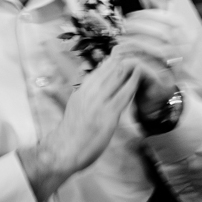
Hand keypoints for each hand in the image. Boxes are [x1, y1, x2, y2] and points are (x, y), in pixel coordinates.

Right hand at [19, 54, 139, 196]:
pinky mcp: (108, 116)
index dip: (110, 61)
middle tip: (133, 51)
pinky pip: (123, 96)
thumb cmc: (70, 133)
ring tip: (138, 60)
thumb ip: (84, 96)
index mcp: (81, 92)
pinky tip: (138, 78)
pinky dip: (131, 85)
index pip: (98, 71)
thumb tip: (89, 87)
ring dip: (128, 68)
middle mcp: (89, 94)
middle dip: (121, 60)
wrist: (64, 151)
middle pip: (108, 71)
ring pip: (116, 79)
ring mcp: (99, 104)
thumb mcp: (75, 108)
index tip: (120, 53)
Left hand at [115, 8, 188, 112]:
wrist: (158, 93)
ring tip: (120, 42)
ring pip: (158, 50)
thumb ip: (160, 12)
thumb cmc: (156, 59)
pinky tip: (123, 57)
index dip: (150, 15)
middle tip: (123, 28)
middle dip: (140, 29)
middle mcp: (189, 53)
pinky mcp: (167, 83)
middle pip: (165, 34)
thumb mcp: (161, 33)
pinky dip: (134, 61)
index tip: (132, 15)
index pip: (172, 20)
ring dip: (135, 44)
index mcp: (189, 36)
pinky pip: (150, 68)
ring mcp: (180, 69)